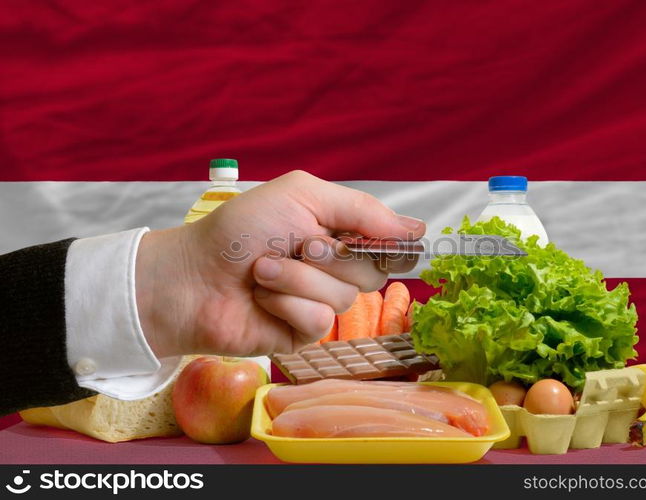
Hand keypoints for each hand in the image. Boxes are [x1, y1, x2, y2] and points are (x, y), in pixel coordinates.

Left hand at [135, 170, 424, 357]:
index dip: (386, 241)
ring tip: (263, 271)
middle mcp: (334, 268)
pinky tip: (262, 299)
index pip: (389, 241)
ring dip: (298, 279)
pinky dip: (287, 305)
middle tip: (295, 245)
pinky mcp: (302, 334)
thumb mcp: (303, 196)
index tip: (368, 237)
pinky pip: (319, 322)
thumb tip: (417, 229)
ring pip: (345, 298)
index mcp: (338, 232)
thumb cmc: (240, 229)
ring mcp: (319, 301)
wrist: (192, 275)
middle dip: (329, 256)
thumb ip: (362, 209)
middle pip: (373, 272)